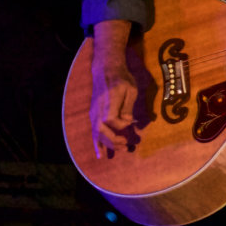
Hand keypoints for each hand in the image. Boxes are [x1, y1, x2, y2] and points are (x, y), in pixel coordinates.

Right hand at [89, 20, 137, 158]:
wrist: (106, 71)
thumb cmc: (122, 79)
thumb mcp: (131, 89)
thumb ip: (128, 107)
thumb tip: (127, 122)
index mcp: (108, 102)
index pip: (112, 120)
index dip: (122, 126)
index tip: (132, 124)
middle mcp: (98, 110)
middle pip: (102, 131)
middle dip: (114, 141)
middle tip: (127, 146)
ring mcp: (93, 114)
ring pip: (97, 133)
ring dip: (107, 144)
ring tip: (118, 151)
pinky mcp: (93, 115)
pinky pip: (93, 132)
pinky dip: (96, 144)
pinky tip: (99, 154)